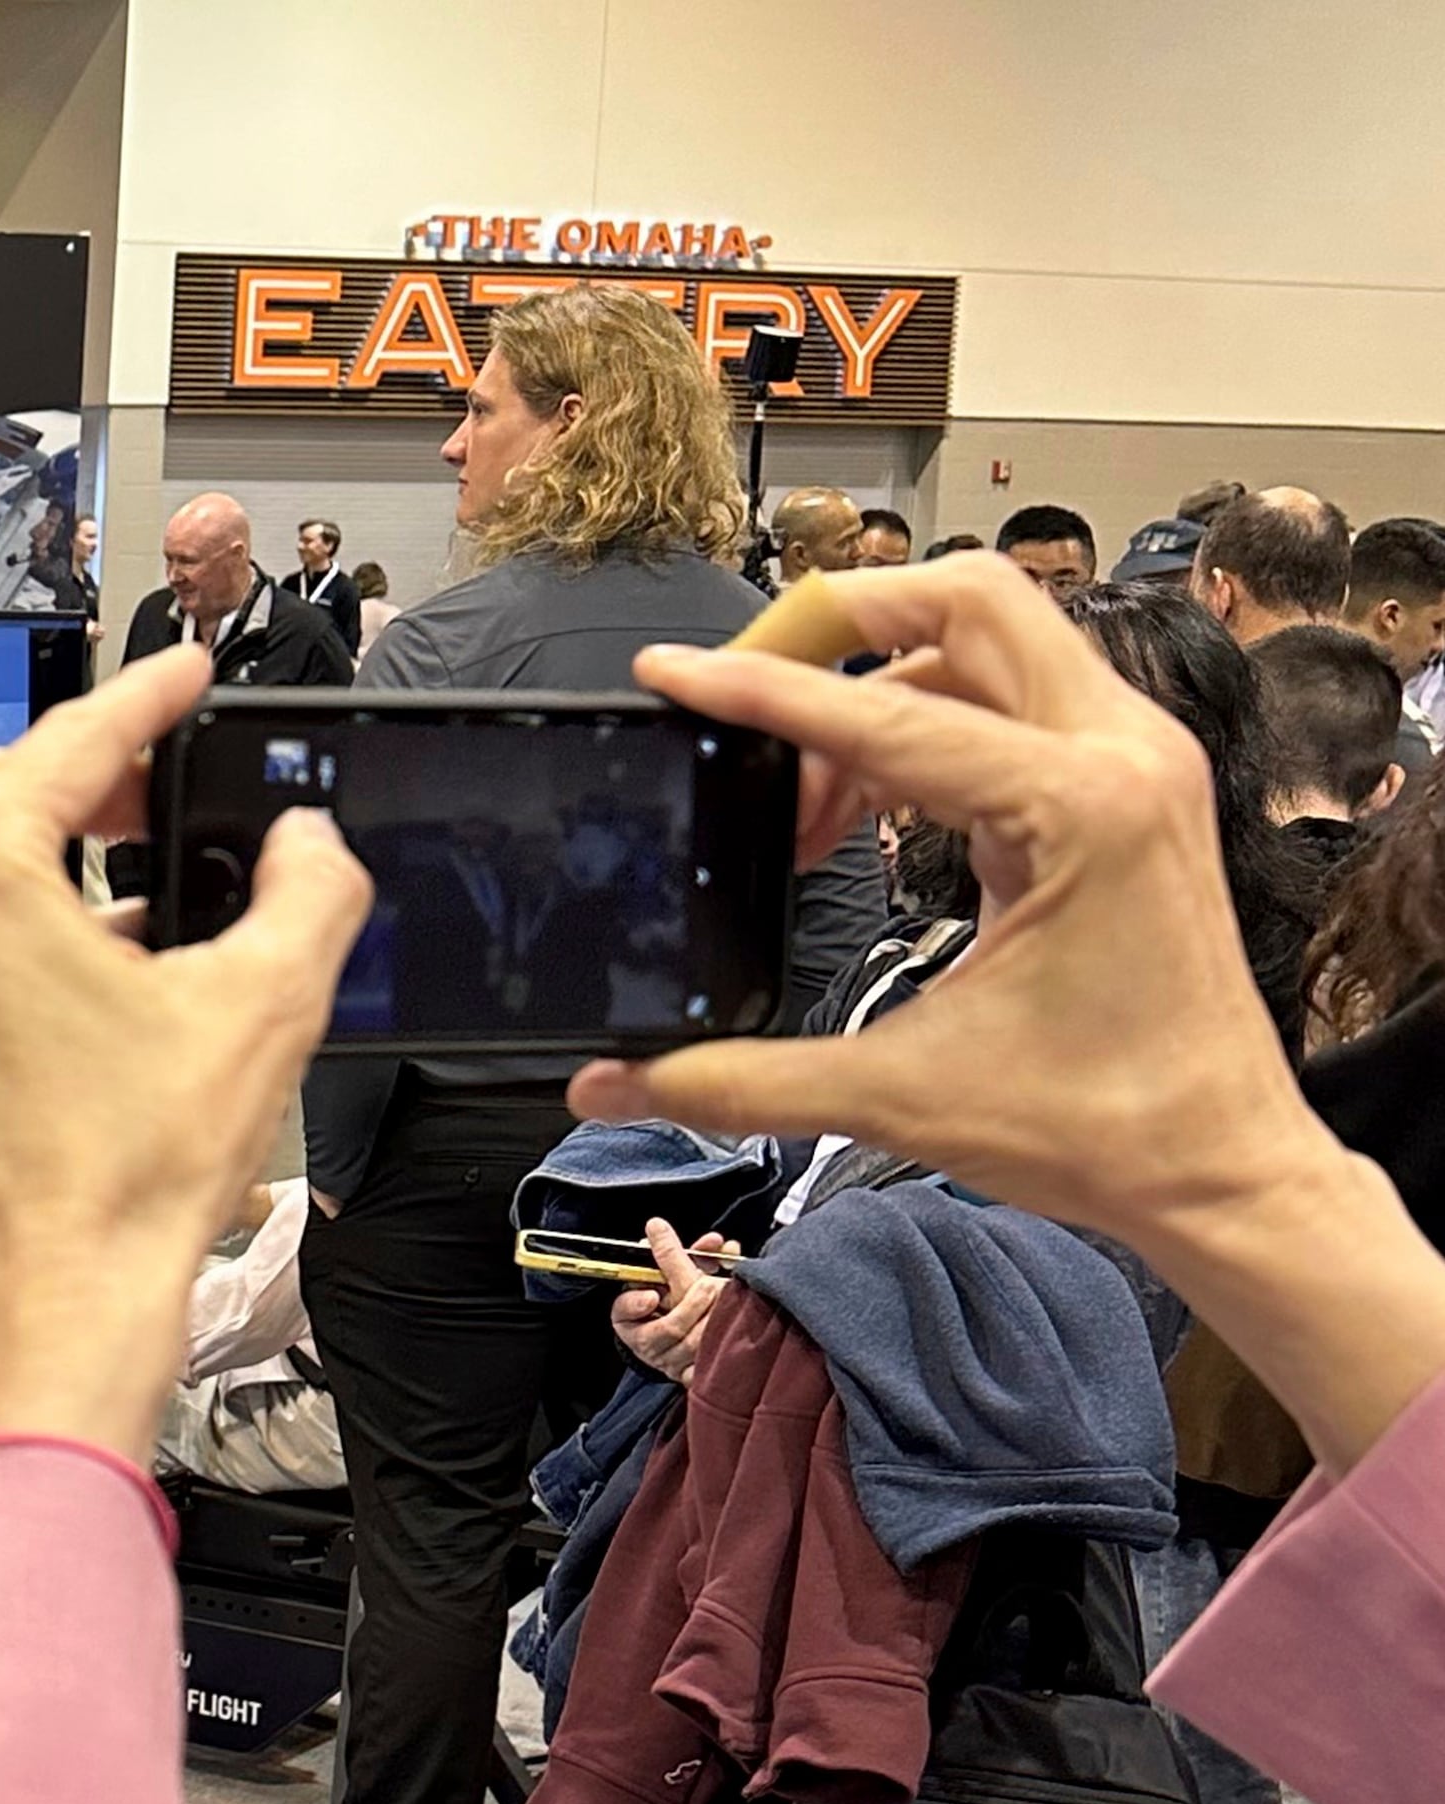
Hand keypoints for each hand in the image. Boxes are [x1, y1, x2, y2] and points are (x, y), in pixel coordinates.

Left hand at [0, 646, 371, 1463]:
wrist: (43, 1317)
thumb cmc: (123, 1182)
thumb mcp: (262, 1008)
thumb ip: (308, 893)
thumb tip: (311, 849)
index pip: (73, 741)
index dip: (148, 699)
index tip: (185, 674)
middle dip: (86, 779)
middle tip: (165, 789)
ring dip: (42, 858)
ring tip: (135, 888)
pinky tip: (78, 974)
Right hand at [575, 554, 1444, 1467]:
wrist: (1223, 1173)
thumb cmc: (1103, 1129)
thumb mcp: (897, 1097)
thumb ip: (739, 1081)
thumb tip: (609, 1082)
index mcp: (1081, 809)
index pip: (886, 714)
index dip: (759, 690)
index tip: (671, 671)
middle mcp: (1124, 756)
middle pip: (970, 600)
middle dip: (843, 620)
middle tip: (748, 680)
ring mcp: (1138, 763)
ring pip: (995, 640)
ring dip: (882, 682)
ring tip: (803, 796)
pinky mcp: (1132, 790)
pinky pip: (1015, 703)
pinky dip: (928, 724)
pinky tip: (863, 813)